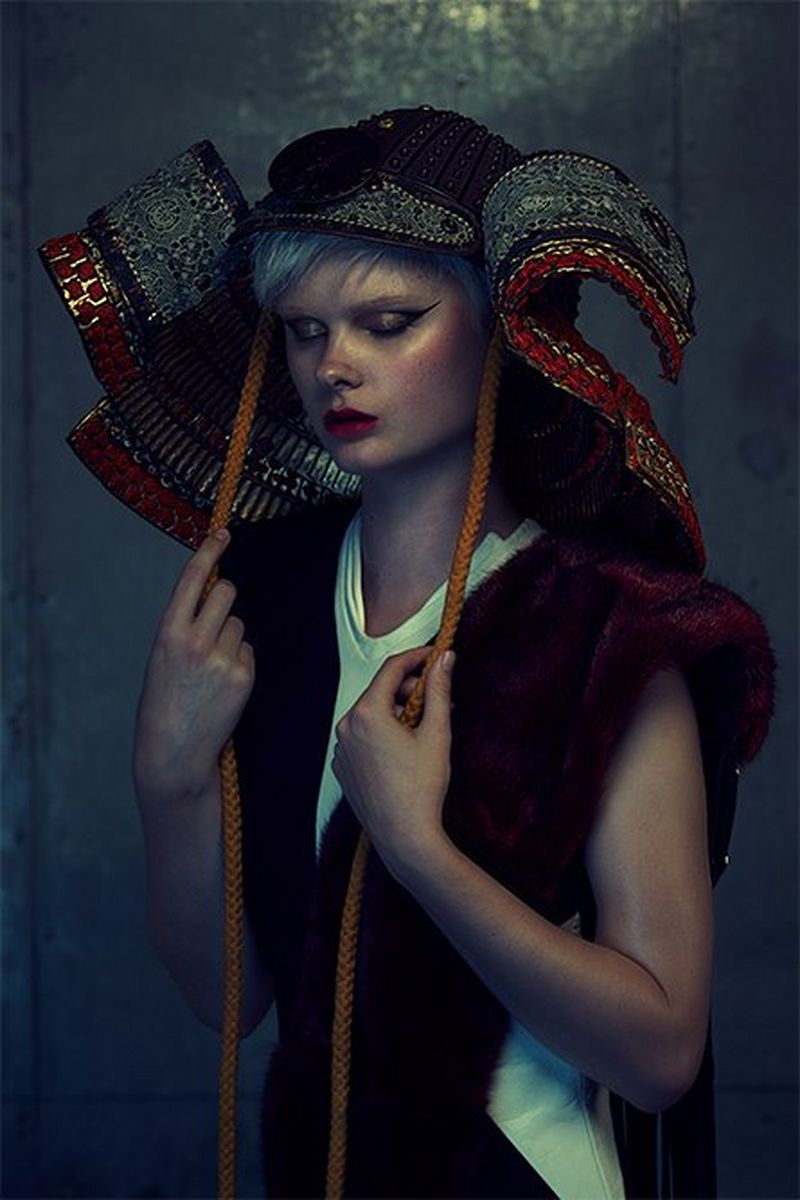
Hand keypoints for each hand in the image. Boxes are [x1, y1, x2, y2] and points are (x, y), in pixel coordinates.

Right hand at [133, 528, 254, 803]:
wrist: (174, 751)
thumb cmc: (163, 703)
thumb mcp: (161, 657)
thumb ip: (183, 626)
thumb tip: (212, 596)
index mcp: (168, 633)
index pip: (193, 580)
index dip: (209, 551)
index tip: (222, 534)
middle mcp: (196, 641)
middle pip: (227, 593)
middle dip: (225, 598)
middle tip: (214, 621)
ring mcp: (223, 659)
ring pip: (239, 624)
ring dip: (231, 636)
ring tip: (210, 668)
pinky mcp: (244, 677)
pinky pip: (248, 651)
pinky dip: (240, 660)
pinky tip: (223, 684)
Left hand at [332, 646, 454, 876]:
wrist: (404, 836)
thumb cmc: (422, 786)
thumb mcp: (436, 732)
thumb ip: (439, 689)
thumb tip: (445, 657)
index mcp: (367, 712)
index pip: (392, 668)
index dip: (417, 656)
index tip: (436, 654)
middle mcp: (347, 725)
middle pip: (381, 692)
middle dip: (411, 690)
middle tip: (440, 700)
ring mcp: (341, 748)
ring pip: (372, 715)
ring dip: (398, 712)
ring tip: (425, 729)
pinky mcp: (342, 767)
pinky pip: (363, 738)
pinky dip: (383, 734)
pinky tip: (405, 751)